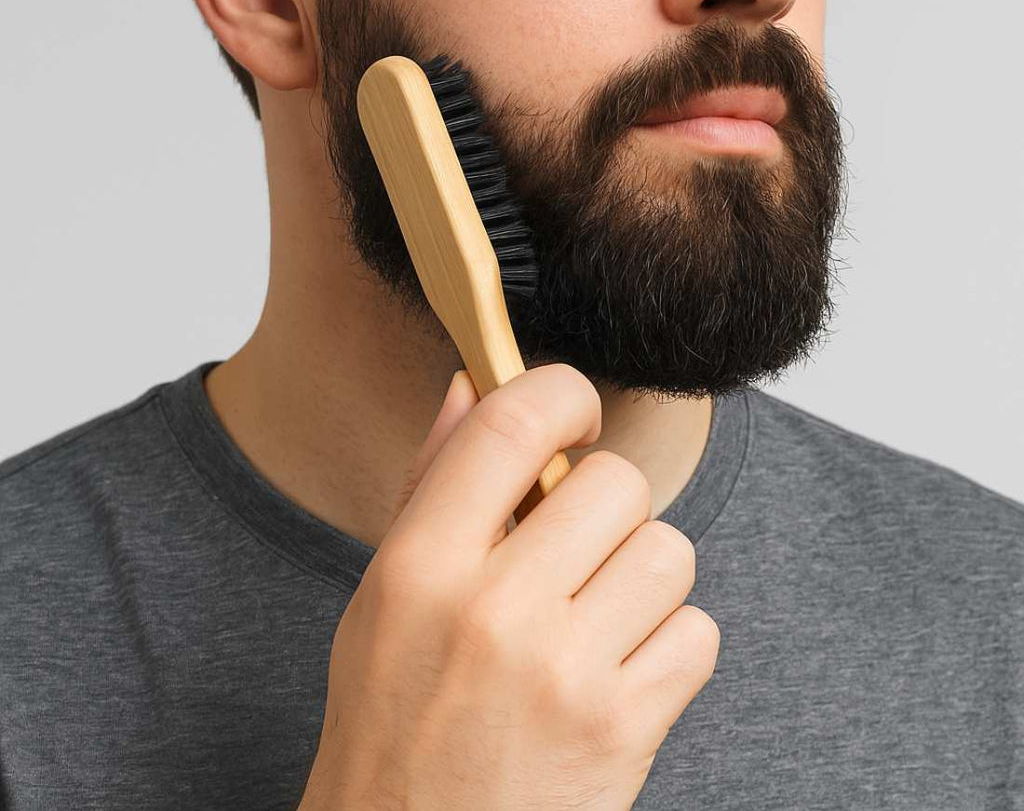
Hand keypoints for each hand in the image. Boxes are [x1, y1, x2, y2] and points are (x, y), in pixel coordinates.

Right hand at [299, 363, 718, 810]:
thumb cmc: (394, 720)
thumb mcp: (386, 595)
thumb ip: (433, 481)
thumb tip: (473, 385)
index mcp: (420, 566)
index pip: (512, 425)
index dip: (562, 393)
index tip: (575, 415)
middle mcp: (493, 612)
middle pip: (616, 483)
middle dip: (606, 504)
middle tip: (575, 546)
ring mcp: (565, 674)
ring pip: (668, 552)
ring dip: (642, 575)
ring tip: (596, 615)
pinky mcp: (624, 732)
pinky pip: (698, 633)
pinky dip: (670, 645)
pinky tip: (620, 671)